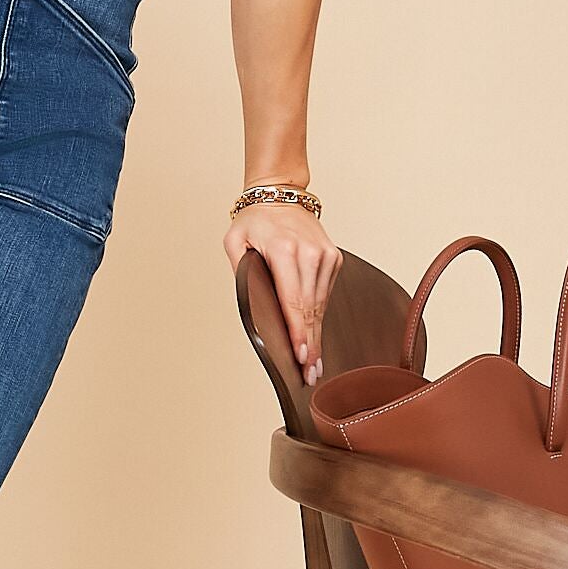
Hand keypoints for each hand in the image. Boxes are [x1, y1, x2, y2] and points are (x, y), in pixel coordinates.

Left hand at [222, 199, 338, 385]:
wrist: (281, 194)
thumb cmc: (255, 220)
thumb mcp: (234, 241)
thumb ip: (240, 272)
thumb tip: (253, 306)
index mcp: (283, 250)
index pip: (293, 300)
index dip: (298, 332)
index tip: (301, 356)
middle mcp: (309, 253)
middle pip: (311, 309)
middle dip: (310, 344)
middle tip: (310, 374)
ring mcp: (325, 256)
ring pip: (321, 305)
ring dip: (317, 335)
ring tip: (315, 363)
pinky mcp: (333, 258)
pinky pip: (326, 293)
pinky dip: (319, 315)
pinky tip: (316, 335)